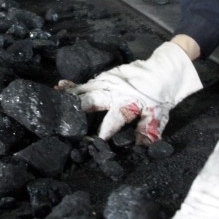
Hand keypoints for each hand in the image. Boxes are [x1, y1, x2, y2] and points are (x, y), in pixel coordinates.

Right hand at [63, 42, 201, 143]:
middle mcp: (114, 91)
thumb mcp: (158, 115)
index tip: (94, 142)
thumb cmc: (161, 95)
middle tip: (61, 118)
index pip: (113, 120)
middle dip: (77, 110)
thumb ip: (148, 131)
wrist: (164, 69)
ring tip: (53, 101)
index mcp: (128, 103)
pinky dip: (73, 85)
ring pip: (85, 89)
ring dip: (70, 96)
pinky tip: (59, 86)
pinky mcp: (105, 76)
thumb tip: (139, 149)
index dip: (104, 132)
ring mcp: (108, 81)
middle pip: (92, 101)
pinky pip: (86, 82)